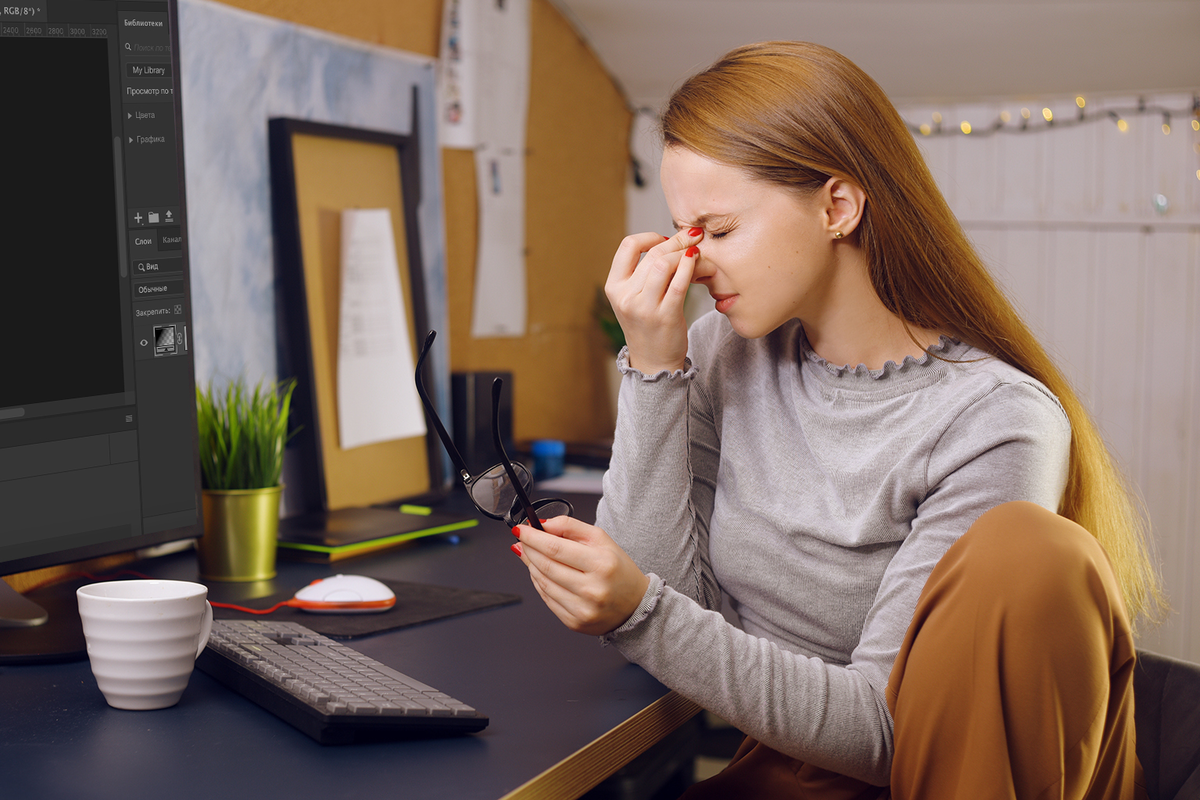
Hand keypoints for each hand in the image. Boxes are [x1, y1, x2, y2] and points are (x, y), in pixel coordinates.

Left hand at [510, 516, 650, 635]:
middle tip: (522, 540)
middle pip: (546, 565)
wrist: (635, 606)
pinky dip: (539, 583)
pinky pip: (547, 599)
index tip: (521, 529)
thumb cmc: (619, 571)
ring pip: (543, 583)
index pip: (555, 548)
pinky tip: (540, 573)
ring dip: (531, 566)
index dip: (533, 538)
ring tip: (530, 554)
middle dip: (529, 550)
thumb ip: (571, 527)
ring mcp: (582, 609)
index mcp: (601, 564)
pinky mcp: (574, 622)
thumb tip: (542, 524)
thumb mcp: (602, 539)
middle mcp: (592, 589)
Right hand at [605, 228, 702, 373]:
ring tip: (695, 251)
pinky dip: (690, 266)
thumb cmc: (647, 325)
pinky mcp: (665, 316)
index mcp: (614, 287)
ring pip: (664, 264)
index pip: (628, 246)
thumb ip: (642, 273)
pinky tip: (697, 261)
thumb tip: (669, 241)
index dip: (649, 236)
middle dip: (676, 240)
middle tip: (692, 235)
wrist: (654, 362)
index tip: (664, 239)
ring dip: (683, 252)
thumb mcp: (634, 298)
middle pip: (652, 254)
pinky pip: (679, 283)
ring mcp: (644, 308)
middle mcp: (625, 297)